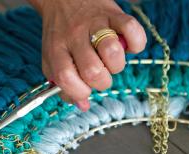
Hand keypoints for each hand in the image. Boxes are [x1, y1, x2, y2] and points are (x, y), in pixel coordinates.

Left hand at [29, 0, 146, 110]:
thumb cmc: (59, 35)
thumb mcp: (52, 59)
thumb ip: (63, 85)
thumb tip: (83, 105)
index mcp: (56, 50)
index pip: (65, 77)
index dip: (78, 92)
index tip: (84, 92)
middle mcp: (74, 37)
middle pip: (92, 70)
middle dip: (102, 82)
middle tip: (100, 76)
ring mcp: (94, 24)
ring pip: (112, 51)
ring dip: (117, 65)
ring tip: (111, 62)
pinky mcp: (113, 13)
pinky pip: (131, 29)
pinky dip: (136, 43)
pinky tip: (127, 47)